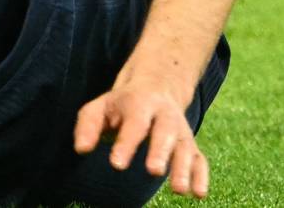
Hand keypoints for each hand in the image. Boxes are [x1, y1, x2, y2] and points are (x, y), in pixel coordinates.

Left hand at [74, 78, 208, 198]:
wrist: (157, 87)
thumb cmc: (121, 105)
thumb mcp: (100, 107)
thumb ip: (88, 126)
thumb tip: (81, 149)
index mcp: (140, 103)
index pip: (134, 124)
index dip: (126, 144)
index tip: (116, 164)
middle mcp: (165, 116)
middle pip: (165, 132)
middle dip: (160, 152)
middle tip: (153, 171)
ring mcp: (181, 131)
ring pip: (185, 148)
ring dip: (183, 169)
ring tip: (179, 191)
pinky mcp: (190, 145)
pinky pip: (199, 160)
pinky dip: (201, 176)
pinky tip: (199, 195)